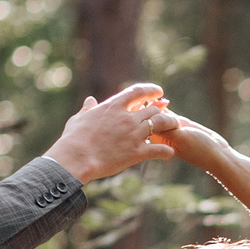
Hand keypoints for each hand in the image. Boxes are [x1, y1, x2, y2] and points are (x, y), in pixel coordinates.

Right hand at [45, 83, 179, 182]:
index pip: (137, 91)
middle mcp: (127, 118)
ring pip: (161, 124)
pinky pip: (160, 149)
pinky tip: (169, 153)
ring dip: (171, 123)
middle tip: (168, 114)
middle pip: (153, 108)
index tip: (159, 91)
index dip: (151, 90)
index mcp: (113, 106)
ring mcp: (133, 134)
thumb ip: (88, 108)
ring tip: (175, 126)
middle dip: (163, 110)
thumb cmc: (74, 139)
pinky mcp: (136, 152)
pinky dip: (167, 151)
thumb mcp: (79, 118)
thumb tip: (90, 100)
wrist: (76, 158)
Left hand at [148, 108, 233, 175]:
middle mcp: (160, 136)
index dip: (143, 114)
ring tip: (163, 100)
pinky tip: (166, 101)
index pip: (145, 125)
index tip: (146, 106)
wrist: (215, 151)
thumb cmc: (198, 148)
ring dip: (157, 105)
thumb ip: (166, 128)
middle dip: (149, 108)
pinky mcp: (176, 123)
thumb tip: (149, 117)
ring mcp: (168, 128)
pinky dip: (163, 105)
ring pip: (157, 113)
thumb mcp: (180, 138)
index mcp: (157, 143)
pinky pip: (165, 112)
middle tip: (154, 99)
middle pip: (149, 118)